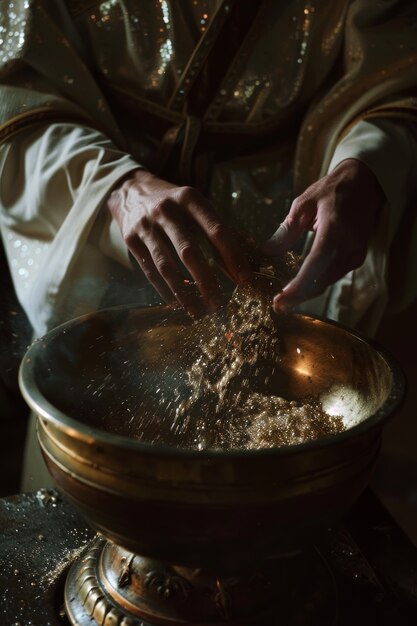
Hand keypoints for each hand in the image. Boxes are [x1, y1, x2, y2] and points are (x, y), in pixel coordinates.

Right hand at [107, 169, 250, 315]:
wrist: (131, 192)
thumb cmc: (176, 205)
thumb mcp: (197, 207)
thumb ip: (221, 231)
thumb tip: (251, 261)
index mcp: (190, 199)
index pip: (216, 231)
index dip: (232, 257)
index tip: (244, 280)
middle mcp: (167, 210)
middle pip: (190, 252)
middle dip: (206, 281)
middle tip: (219, 304)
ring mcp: (146, 225)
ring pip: (167, 266)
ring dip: (184, 292)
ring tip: (199, 311)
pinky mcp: (130, 239)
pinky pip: (150, 271)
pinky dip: (165, 290)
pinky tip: (178, 304)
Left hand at [262, 158, 384, 310]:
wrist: (366, 184)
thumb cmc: (332, 191)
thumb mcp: (303, 204)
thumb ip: (286, 230)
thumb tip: (266, 252)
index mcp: (334, 229)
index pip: (316, 264)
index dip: (299, 285)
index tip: (281, 299)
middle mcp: (348, 246)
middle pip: (321, 280)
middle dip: (299, 297)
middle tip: (277, 306)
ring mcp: (355, 254)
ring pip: (327, 282)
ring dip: (306, 294)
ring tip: (285, 301)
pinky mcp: (356, 259)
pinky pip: (333, 276)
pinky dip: (316, 285)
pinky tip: (300, 289)